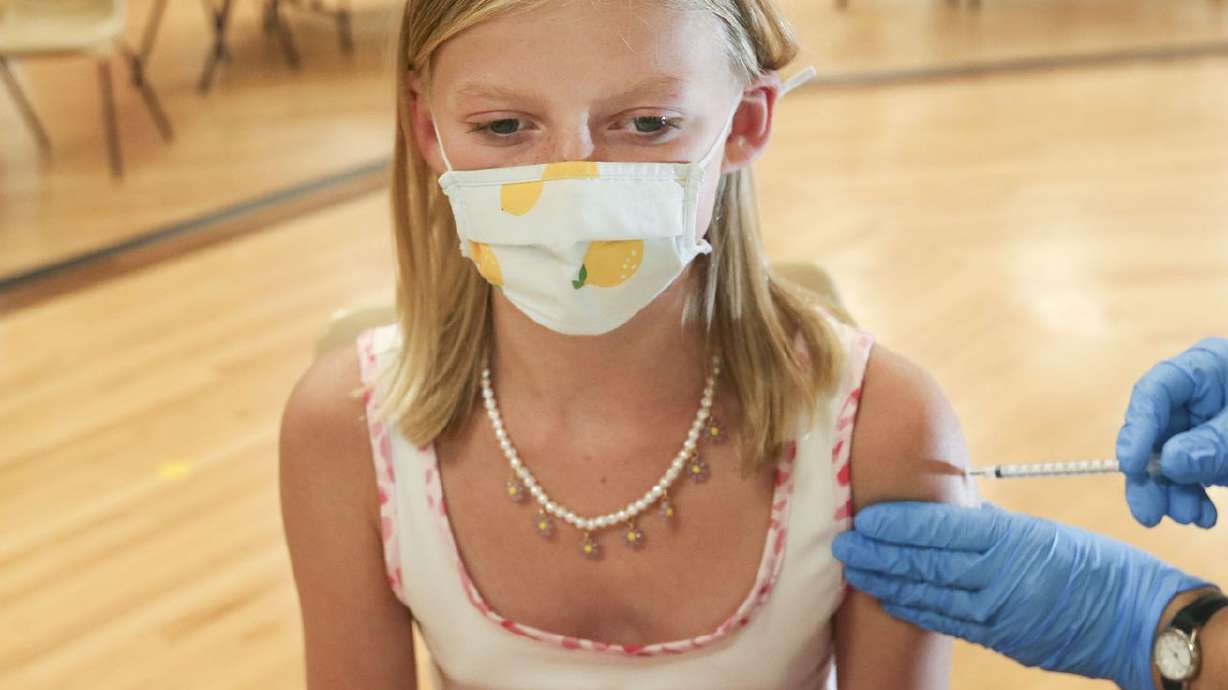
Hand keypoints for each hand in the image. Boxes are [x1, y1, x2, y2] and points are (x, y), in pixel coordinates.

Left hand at [832, 501, 1207, 689]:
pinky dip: (911, 608)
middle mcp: (994, 578)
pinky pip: (943, 621)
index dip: (895, 524)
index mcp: (1006, 541)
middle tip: (841, 541)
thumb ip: (991, 525)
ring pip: (924, 594)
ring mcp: (993, 613)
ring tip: (852, 568)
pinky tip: (887, 598)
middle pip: (921, 562)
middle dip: (875, 552)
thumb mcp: (1043, 531)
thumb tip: (950, 510)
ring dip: (883, 581)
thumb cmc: (1095, 566)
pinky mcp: (996, 637)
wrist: (1136, 622)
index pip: (936, 529)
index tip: (864, 516)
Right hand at [1117, 337, 1227, 527]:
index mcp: (1208, 367)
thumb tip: (1168, 461)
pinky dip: (1193, 495)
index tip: (1130, 466)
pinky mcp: (1214, 447)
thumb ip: (1214, 445)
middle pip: (1157, 430)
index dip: (1138, 428)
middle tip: (1148, 513)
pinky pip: (1191, 471)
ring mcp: (1205, 422)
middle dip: (1153, 474)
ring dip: (1174, 492)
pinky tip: (1203, 517)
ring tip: (1189, 517)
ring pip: (1169, 457)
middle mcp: (1198, 393)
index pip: (1157, 390)